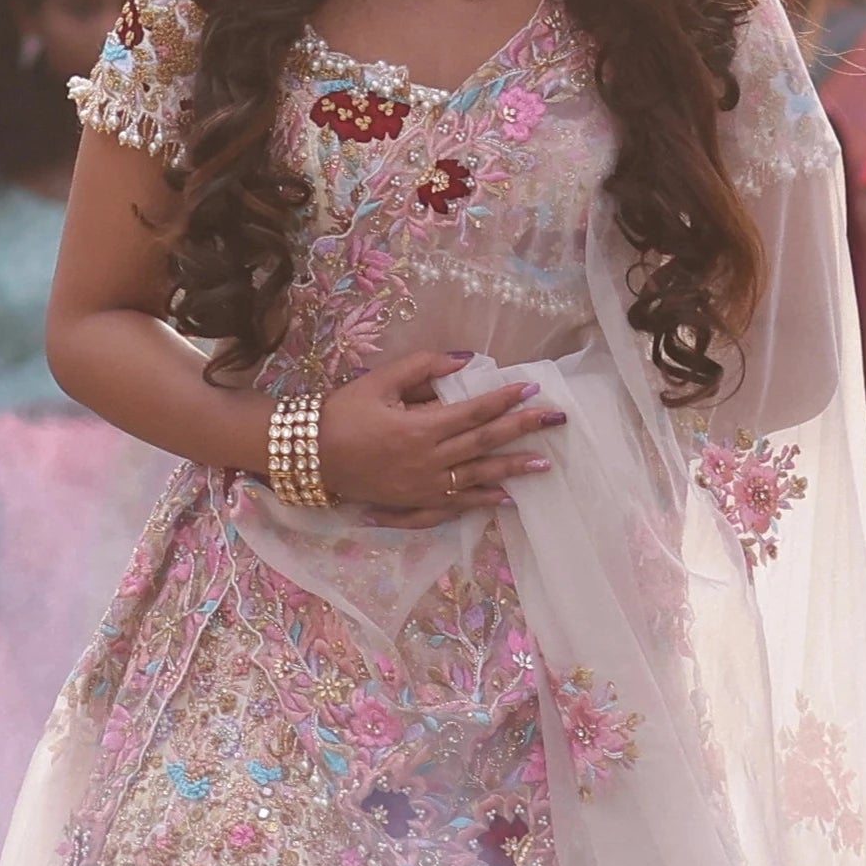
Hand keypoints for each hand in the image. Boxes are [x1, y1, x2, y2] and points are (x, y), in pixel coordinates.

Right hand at [314, 350, 562, 518]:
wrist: (309, 456)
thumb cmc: (342, 414)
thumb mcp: (379, 382)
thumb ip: (422, 368)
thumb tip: (464, 360)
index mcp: (420, 428)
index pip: (474, 412)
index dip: (505, 400)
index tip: (532, 390)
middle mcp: (428, 461)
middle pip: (485, 444)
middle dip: (523, 430)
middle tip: (556, 421)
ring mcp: (423, 487)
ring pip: (477, 477)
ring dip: (512, 469)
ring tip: (544, 463)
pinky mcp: (413, 503)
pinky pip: (454, 505)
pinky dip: (481, 501)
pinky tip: (506, 498)